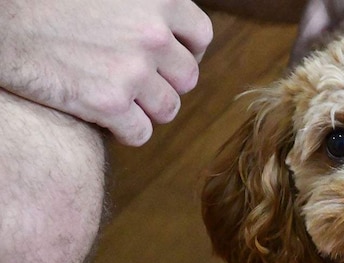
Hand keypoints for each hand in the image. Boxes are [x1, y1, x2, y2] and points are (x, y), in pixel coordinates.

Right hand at [0, 0, 212, 145]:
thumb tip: (166, 26)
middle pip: (186, 78)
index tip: (168, 59)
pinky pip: (140, 133)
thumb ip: (142, 4)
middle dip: (165, 84)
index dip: (187, 52)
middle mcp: (152, 34)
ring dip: (148, 110)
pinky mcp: (109, 103)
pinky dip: (127, 132)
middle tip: (139, 83)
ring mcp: (132, 70)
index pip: (200, 36)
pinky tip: (107, 121)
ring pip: (167, 109)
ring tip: (123, 101)